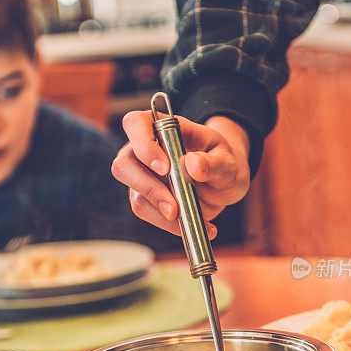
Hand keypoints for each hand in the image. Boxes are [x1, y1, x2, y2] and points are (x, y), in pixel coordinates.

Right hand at [112, 113, 250, 236]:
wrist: (223, 182)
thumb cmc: (221, 161)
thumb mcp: (226, 160)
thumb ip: (212, 162)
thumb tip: (192, 164)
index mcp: (161, 128)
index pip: (135, 124)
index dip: (143, 145)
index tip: (165, 168)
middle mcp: (143, 150)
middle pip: (124, 165)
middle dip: (149, 189)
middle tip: (174, 207)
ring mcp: (142, 177)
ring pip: (136, 197)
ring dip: (164, 213)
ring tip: (196, 218)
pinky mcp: (147, 200)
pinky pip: (150, 215)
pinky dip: (173, 225)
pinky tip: (201, 225)